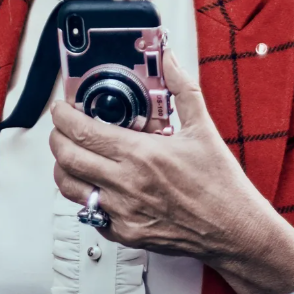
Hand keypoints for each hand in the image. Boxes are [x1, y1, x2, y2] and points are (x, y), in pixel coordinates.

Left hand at [50, 51, 293, 293]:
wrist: (237, 231)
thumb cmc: (221, 185)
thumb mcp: (202, 127)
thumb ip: (181, 88)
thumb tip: (169, 60)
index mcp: (141, 154)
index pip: (83, 131)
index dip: (63, 116)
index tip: (61, 107)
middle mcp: (127, 184)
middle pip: (68, 158)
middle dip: (57, 137)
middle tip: (62, 127)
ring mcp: (123, 211)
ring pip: (70, 188)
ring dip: (63, 167)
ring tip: (72, 153)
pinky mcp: (126, 234)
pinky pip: (90, 213)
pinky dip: (85, 195)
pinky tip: (96, 183)